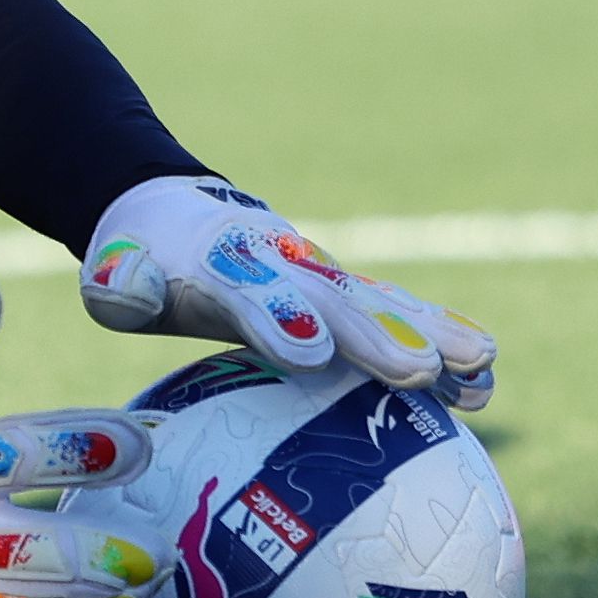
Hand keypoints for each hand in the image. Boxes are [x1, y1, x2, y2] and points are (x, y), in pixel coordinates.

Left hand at [77, 175, 496, 410]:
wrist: (177, 217)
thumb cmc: (141, 266)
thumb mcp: (115, 279)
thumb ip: (123, 287)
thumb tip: (130, 292)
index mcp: (217, 265)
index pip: (247, 290)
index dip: (278, 318)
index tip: (310, 352)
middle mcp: (281, 267)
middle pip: (331, 300)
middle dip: (372, 335)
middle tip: (418, 369)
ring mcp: (319, 278)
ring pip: (380, 304)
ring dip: (430, 334)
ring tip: (479, 366)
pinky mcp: (342, 296)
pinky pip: (396, 318)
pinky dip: (438, 341)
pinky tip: (482, 380)